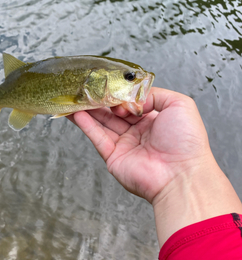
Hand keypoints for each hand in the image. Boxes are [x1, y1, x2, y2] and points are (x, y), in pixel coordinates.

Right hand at [68, 87, 241, 244]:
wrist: (181, 174)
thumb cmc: (186, 141)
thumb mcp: (179, 105)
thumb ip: (154, 94)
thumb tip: (130, 98)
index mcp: (154, 120)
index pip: (130, 103)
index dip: (120, 94)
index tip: (110, 85)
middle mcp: (138, 132)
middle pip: (113, 112)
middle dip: (99, 100)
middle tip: (85, 88)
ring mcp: (125, 145)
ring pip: (102, 123)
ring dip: (88, 110)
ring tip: (74, 97)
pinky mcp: (114, 157)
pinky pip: (98, 138)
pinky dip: (86, 125)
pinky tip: (76, 113)